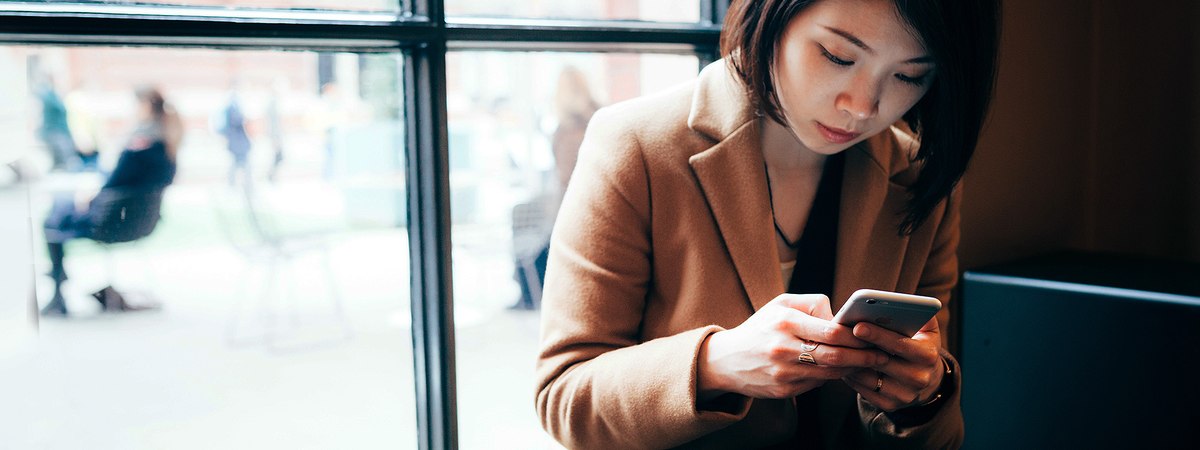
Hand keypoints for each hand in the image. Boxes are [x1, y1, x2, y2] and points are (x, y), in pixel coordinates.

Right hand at [698, 294, 890, 399]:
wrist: (726, 360)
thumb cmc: (760, 328)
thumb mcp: (780, 304)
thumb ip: (813, 304)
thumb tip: (842, 316)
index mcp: (784, 322)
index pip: (830, 331)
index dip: (855, 334)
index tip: (872, 333)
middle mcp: (783, 349)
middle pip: (835, 355)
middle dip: (863, 355)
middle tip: (880, 354)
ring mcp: (783, 373)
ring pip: (830, 372)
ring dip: (853, 368)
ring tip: (868, 362)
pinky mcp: (784, 391)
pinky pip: (818, 383)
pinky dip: (834, 376)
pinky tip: (844, 370)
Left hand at [841, 317, 945, 411]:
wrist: (926, 380)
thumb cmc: (919, 346)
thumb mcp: (927, 331)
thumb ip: (921, 314)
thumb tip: (905, 300)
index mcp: (928, 356)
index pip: (900, 344)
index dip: (878, 335)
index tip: (858, 325)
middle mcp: (919, 378)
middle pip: (882, 362)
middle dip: (859, 349)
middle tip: (839, 336)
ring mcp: (904, 395)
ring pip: (869, 378)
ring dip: (851, 363)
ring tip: (836, 348)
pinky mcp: (890, 406)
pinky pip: (864, 391)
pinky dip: (851, 378)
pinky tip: (842, 364)